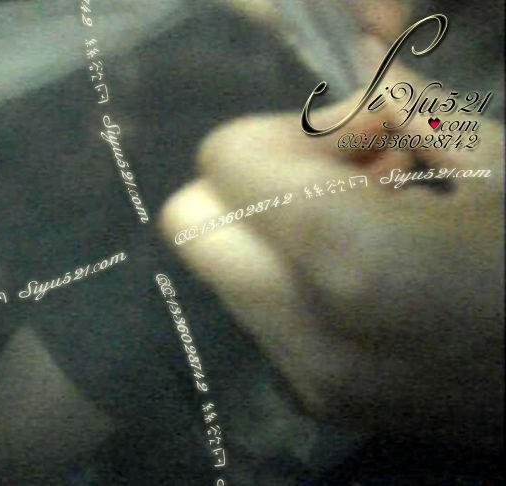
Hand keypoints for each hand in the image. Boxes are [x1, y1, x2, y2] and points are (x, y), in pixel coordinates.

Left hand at [159, 87, 503, 448]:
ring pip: (219, 269)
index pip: (222, 161)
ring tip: (362, 224)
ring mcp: (305, 375)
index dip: (278, 132)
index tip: (345, 141)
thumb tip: (340, 75)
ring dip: (272, 232)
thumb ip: (395, 103)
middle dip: (251, 184)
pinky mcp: (317, 402)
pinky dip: (291, 280)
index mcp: (349, 256)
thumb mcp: (495, 159)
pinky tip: (364, 274)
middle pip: (191, 223)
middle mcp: (305, 328)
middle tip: (334, 177)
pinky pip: (259, 313)